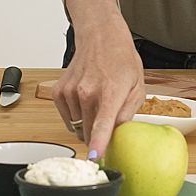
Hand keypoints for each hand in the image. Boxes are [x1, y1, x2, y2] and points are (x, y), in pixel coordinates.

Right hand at [52, 0, 144, 159]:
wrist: (100, 37)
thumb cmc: (121, 60)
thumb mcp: (137, 86)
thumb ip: (128, 113)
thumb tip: (117, 133)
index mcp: (110, 93)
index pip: (102, 124)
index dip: (98, 144)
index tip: (93, 158)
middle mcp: (87, 93)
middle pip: (89, 133)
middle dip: (98, 135)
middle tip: (107, 119)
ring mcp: (70, 93)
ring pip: (78, 127)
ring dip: (87, 123)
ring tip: (97, 102)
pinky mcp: (59, 92)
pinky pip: (67, 118)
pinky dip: (76, 115)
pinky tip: (85, 101)